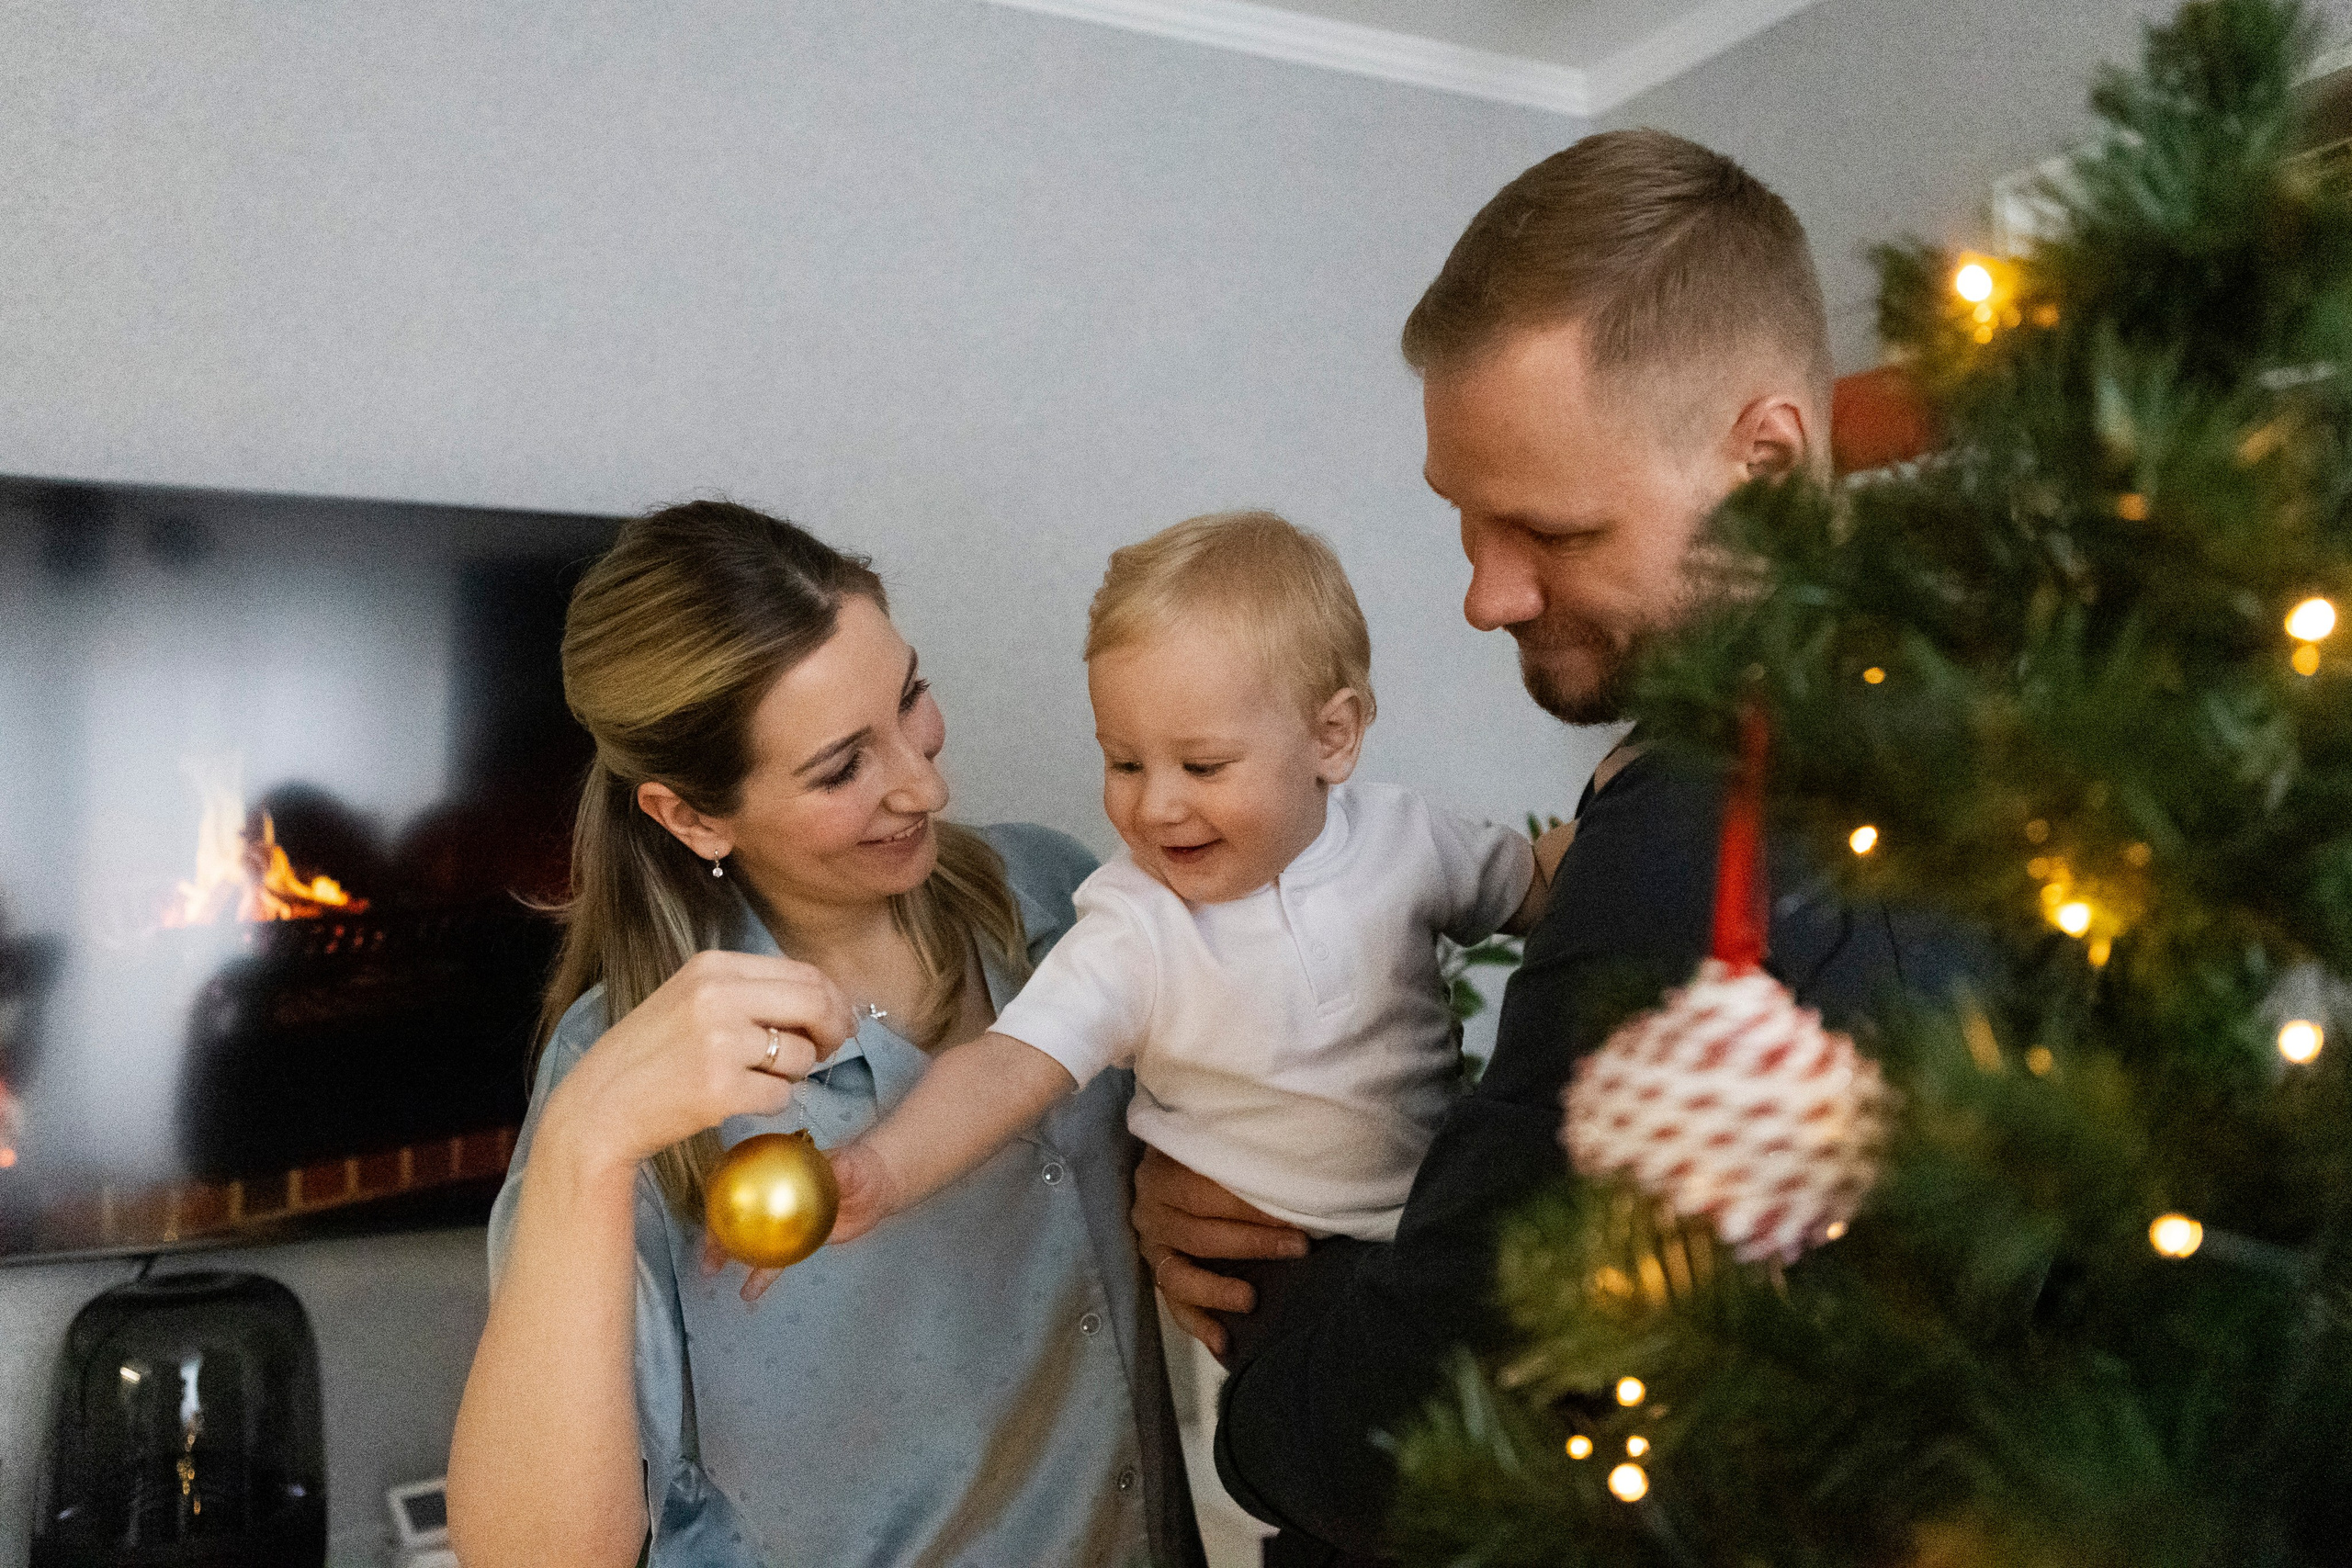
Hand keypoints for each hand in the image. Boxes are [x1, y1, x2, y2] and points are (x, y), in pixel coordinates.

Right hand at [542, 949, 857, 1179]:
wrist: (599, 1106)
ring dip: (791, 1074)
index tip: (836, 1021)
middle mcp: (718, 996)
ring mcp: (720, 1042)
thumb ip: (749, 993)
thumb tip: (823, 1002)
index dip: (832, 1000)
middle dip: (834, 1029)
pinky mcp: (720, 1089)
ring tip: (753, 1079)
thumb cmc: (650, 1056)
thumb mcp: (692, 999)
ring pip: (800, 1056)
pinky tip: (736, 1101)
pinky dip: (770, 1103)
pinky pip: (780, 1096)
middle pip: (815, 1003)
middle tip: (829, 1050)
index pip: (803, 972)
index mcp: (713, 967)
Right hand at [703, 1139, 901, 1305]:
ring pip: (750, 1238)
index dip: (722, 1194)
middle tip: (705, 1254)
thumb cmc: (861, 1168)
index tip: (710, 1211)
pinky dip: (762, 1275)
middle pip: (738, 1212)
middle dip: (716, 1232)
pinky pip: (775, 1259)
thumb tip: (832, 1164)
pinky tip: (749, 1292)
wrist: (876, 1188)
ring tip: (710, 1273)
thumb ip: (840, 1166)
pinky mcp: (794, 1240)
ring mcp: (781, 1218)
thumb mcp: (852, 1165)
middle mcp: (773, 1194)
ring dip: (730, 1255)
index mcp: (779, 1171)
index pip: (743, 1180)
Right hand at [1132, 1147, 1307, 1360]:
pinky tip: (1223, 1343)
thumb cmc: (1215, 1146)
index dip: (1251, 1207)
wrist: (1178, 1154)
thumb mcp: (1223, 1137)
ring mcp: (1152, 1244)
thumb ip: (1247, 1151)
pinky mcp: (1159, 1272)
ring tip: (1251, 1300)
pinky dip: (1198, 1324)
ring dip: (1217, 1290)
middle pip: (1199, 1234)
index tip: (1296, 1212)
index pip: (1206, 1194)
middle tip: (1299, 1247)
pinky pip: (1175, 1304)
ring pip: (1180, 1275)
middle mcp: (1151, 1208)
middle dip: (1253, 1243)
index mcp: (1163, 1170)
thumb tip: (1296, 1165)